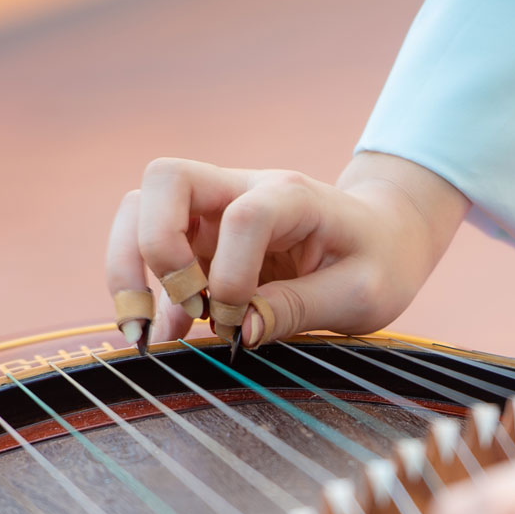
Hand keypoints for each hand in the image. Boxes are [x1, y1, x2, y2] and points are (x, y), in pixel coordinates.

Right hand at [106, 153, 467, 348]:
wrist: (384, 238)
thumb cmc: (378, 261)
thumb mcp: (360, 295)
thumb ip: (298, 308)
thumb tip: (236, 329)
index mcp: (292, 196)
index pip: (243, 217)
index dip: (232, 275)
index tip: (241, 322)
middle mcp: (243, 190)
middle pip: (164, 180)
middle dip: (155, 247)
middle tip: (182, 304)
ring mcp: (215, 211)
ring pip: (140, 209)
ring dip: (130, 266)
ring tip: (143, 326)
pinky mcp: (202, 238)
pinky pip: (152, 252)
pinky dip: (144, 290)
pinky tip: (161, 333)